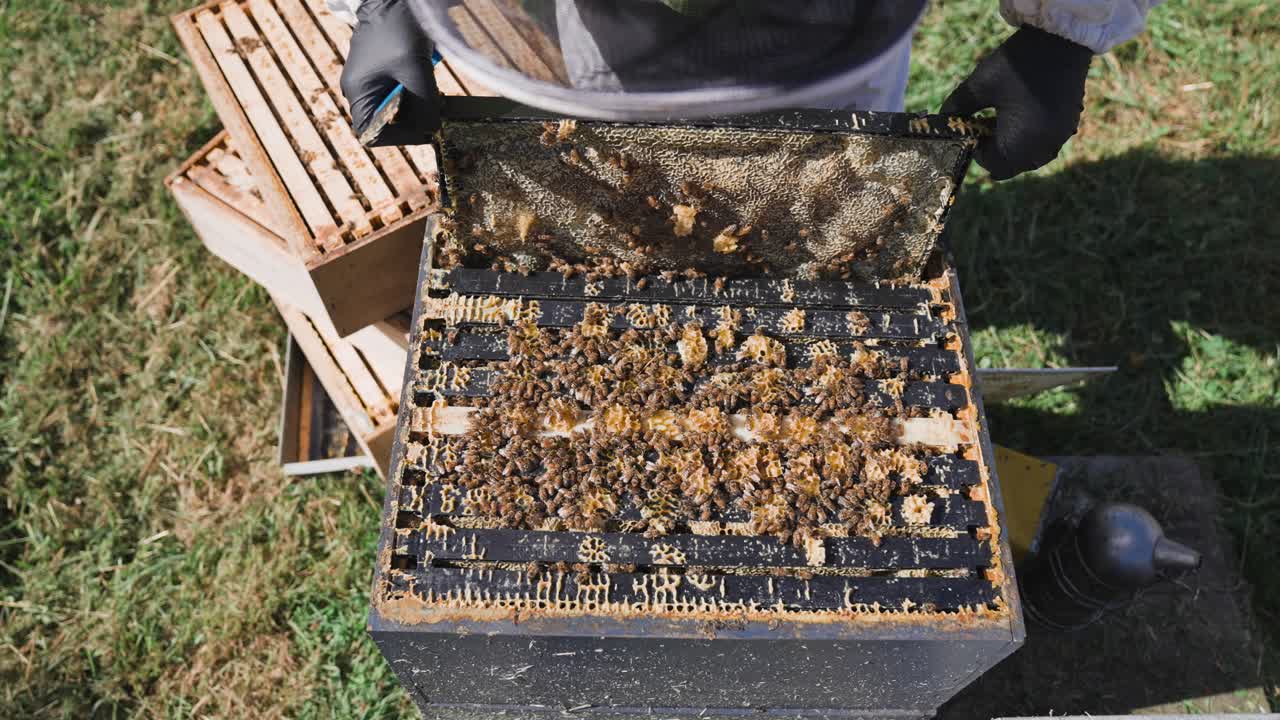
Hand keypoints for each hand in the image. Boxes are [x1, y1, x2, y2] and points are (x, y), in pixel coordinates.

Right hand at [340, 0, 439, 145]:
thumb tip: (432, 132)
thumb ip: (424, 105)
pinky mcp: (384, 72)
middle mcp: (360, 90)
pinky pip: (400, 94)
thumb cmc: (399, 30)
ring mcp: (371, 80)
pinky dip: (416, 94)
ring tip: (432, 93)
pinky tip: (427, 82)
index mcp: (358, 92)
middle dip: (413, 120)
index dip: (400, 137)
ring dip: (417, 107)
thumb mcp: (415, 71)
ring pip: (396, 110)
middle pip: (386, 123)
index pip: (372, 134)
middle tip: (434, 109)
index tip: (425, 128)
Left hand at [941, 26, 1092, 179]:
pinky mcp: (1069, 124)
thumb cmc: (1017, 63)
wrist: (1061, 38)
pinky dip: (1029, 137)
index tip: (970, 126)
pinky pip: (1044, 143)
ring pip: (1029, 157)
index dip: (975, 148)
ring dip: (1011, 145)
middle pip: (1011, 165)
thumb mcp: (979, 85)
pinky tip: (1021, 114)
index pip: (991, 164)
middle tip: (983, 123)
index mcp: (1022, 143)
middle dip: (993, 149)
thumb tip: (942, 120)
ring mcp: (1060, 137)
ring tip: (1000, 117)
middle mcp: (1045, 147)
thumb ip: (957, 107)